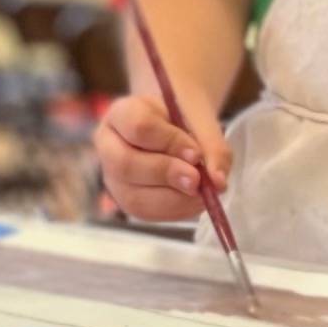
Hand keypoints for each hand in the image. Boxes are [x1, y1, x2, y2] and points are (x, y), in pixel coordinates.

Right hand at [95, 91, 227, 227]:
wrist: (174, 123)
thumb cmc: (183, 115)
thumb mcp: (200, 119)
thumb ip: (212, 145)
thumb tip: (219, 182)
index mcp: (121, 113)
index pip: (139, 127)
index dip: (169, 143)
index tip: (196, 154)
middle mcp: (108, 146)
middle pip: (126, 165)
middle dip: (166, 175)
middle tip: (197, 181)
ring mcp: (113, 176)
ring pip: (133, 196)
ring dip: (173, 199)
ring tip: (202, 194)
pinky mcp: (126, 199)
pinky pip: (145, 213)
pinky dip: (175, 211)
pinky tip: (195, 201)